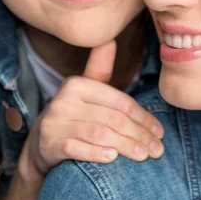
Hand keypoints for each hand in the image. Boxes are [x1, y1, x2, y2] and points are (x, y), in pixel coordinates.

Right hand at [18, 41, 164, 181]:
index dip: (143, 117)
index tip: (160, 132)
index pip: (119, 101)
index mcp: (77, 84)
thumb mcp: (86, 91)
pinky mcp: (49, 145)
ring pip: (98, 133)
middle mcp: (64, 101)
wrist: (40, 146)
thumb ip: (100, 68)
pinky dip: (96, 154)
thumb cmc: (73, 116)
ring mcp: (54, 123)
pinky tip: (112, 159)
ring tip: (143, 156)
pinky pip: (77, 148)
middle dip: (139, 135)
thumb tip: (110, 40)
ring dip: (125, 146)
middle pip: (112, 118)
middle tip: (157, 150)